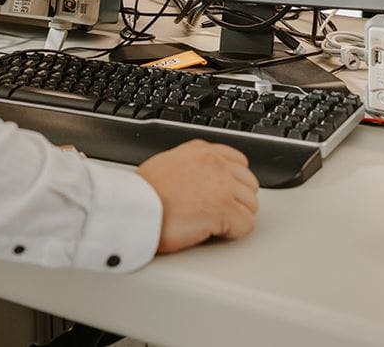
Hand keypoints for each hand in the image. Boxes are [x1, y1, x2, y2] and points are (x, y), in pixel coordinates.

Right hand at [135, 140, 259, 253]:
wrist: (132, 208)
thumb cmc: (141, 195)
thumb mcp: (167, 165)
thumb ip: (190, 167)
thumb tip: (198, 181)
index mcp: (201, 150)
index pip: (239, 161)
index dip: (233, 183)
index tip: (225, 195)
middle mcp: (215, 163)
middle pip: (249, 184)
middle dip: (237, 201)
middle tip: (218, 215)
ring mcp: (222, 184)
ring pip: (251, 205)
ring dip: (235, 218)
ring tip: (213, 225)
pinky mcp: (224, 208)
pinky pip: (246, 225)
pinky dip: (233, 233)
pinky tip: (213, 233)